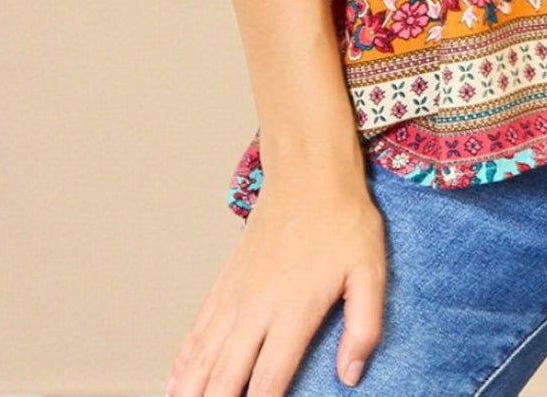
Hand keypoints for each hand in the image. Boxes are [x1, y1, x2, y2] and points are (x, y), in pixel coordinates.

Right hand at [164, 156, 386, 396]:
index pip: (269, 381)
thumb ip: (365, 326)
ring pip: (204, 357)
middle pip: (226, 377)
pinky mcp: (226, 281)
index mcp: (293, 310)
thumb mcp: (370, 269)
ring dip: (192, 390)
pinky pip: (198, 329)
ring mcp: (236, 294)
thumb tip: (350, 375)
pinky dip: (184, 360)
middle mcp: (256, 308)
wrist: (309, 171)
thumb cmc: (343, 219)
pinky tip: (176, 382)